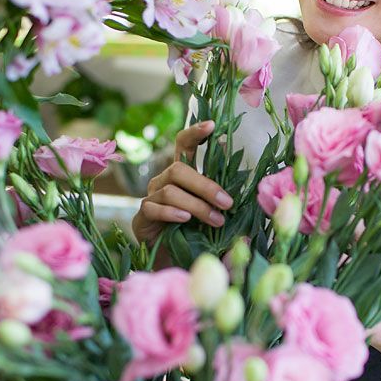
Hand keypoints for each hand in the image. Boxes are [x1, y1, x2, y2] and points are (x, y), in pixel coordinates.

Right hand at [132, 120, 233, 245]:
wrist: (171, 256)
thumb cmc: (194, 230)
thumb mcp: (210, 209)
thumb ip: (219, 194)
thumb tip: (238, 185)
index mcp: (181, 174)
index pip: (183, 145)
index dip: (195, 133)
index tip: (212, 125)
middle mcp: (163, 180)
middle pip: (179, 170)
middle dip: (206, 186)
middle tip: (227, 203)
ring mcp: (150, 197)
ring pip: (171, 191)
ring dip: (197, 205)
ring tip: (217, 220)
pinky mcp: (142, 216)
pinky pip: (154, 208)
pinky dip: (172, 213)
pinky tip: (185, 219)